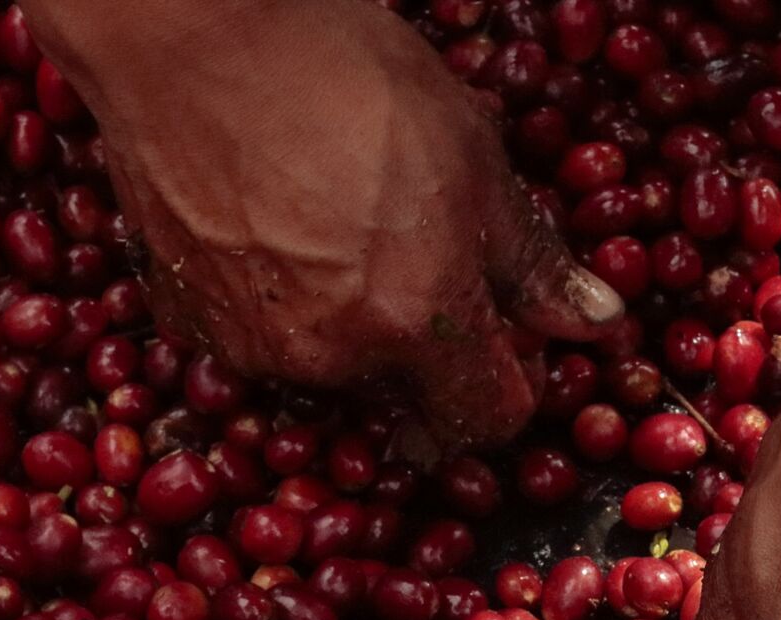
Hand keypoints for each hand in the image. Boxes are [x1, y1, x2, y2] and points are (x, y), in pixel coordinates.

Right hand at [31, 0, 619, 447]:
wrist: (189, 28)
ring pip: (331, 373)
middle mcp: (333, 358)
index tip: (506, 341)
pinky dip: (276, 304)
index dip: (509, 383)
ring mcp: (252, 346)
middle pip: (409, 402)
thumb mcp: (472, 153)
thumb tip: (594, 319)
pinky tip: (273, 225)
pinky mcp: (186, 319)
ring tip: (338, 224)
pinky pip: (257, 338)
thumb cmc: (342, 70)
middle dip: (427, 352)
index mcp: (418, 321)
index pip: (488, 419)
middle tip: (418, 258)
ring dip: (350, 327)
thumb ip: (532, 258)